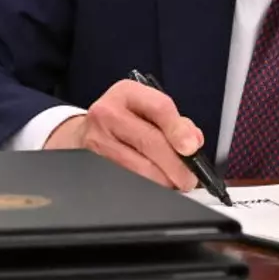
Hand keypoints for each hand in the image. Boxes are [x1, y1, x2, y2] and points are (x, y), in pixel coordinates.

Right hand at [43, 80, 202, 190]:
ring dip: (163, 181)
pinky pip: (126, 180)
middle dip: (176, 165)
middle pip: (150, 141)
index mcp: (127, 93)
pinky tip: (155, 185)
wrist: (85, 131)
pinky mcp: (92, 164)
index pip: (159, 108)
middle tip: (189, 178)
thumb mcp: (147, 109)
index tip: (192, 149)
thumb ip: (176, 122)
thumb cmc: (124, 120)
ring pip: (139, 167)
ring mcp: (97, 140)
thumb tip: (193, 142)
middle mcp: (108, 113)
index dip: (179, 130)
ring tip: (174, 183)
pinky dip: (146, 187)